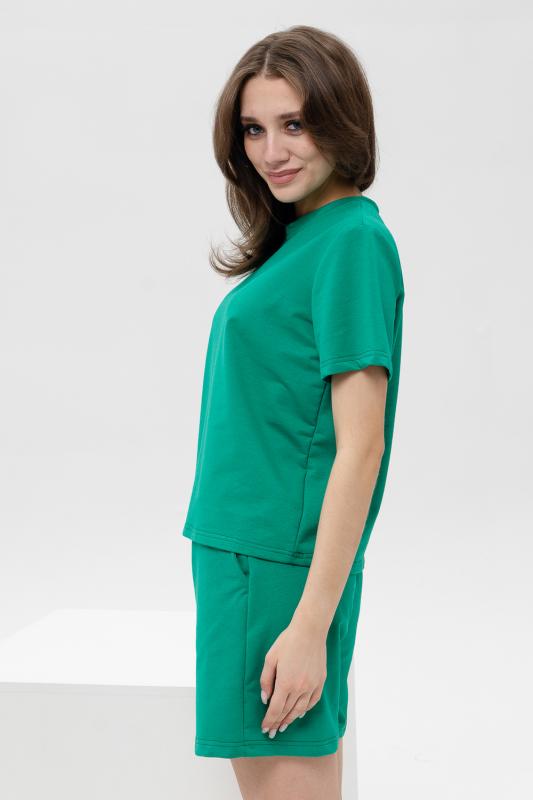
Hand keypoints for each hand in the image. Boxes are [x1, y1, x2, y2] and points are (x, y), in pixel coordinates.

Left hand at [259, 619, 326, 737]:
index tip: (264, 729)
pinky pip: (312, 702)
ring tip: (283, 727)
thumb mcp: (270, 658)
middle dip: (278, 723)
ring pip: (300, 710)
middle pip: (287, 712)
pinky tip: (300, 713)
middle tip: (272, 733)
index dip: (269, 721)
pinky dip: (305, 710)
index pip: (275, 709)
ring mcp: (312, 686)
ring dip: (290, 720)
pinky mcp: (320, 682)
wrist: (310, 631)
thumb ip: (266, 680)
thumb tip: (264, 699)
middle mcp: (299, 688)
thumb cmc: (287, 642)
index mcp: (285, 683)